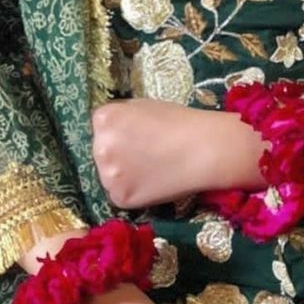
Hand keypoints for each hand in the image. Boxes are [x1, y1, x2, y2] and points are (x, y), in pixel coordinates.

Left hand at [91, 99, 264, 208]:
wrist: (203, 149)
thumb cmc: (179, 122)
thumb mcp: (143, 107)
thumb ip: (122, 117)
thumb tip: (114, 129)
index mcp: (104, 119)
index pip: (101, 126)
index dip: (120, 130)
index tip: (138, 133)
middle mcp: (99, 146)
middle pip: (101, 150)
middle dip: (118, 152)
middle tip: (146, 153)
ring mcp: (107, 174)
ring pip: (109, 174)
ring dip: (123, 173)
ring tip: (151, 168)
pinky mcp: (119, 197)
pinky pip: (120, 194)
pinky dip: (133, 191)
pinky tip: (152, 182)